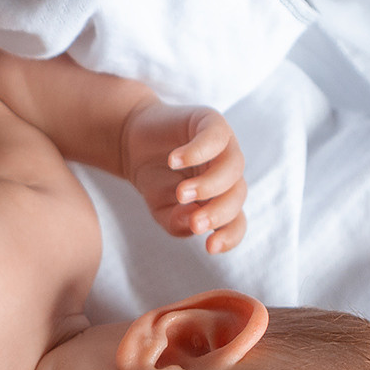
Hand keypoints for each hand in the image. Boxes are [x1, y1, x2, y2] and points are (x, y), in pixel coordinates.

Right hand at [119, 102, 246, 251]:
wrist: (132, 141)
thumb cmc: (154, 179)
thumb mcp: (161, 210)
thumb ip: (178, 223)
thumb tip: (192, 222)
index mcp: (222, 199)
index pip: (236, 221)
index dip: (229, 236)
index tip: (209, 247)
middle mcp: (228, 174)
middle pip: (237, 195)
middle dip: (218, 212)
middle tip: (194, 222)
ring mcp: (223, 147)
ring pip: (233, 167)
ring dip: (210, 185)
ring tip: (182, 194)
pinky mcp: (210, 122)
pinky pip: (215, 137)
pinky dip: (197, 151)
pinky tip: (174, 160)